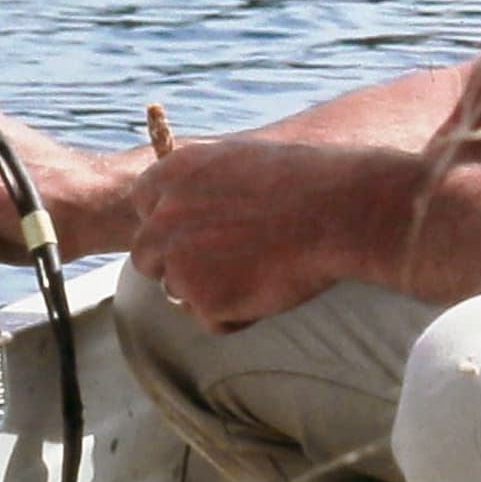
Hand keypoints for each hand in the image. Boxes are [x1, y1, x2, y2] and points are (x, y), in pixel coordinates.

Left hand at [130, 135, 404, 329]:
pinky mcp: (205, 301)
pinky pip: (213, 321)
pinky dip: (239, 315)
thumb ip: (202, 184)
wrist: (337, 208)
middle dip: (178, 266)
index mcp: (170, 175)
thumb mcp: (239, 160)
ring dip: (211, 291)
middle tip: (226, 265)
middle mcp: (163, 219)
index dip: (171, 225)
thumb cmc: (303, 180)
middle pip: (148, 257)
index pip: (143, 207)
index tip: (199, 233)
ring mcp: (180, 263)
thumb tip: (190, 208)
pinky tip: (272, 286)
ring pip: (179, 292)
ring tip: (263, 269)